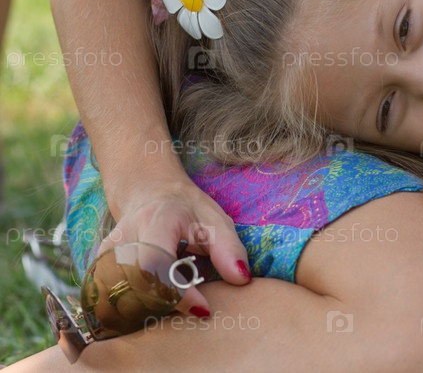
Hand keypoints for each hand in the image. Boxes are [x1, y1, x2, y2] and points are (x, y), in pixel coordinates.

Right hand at [97, 172, 251, 315]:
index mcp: (155, 220)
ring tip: (172, 302)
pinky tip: (153, 305)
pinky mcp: (97, 270)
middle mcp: (123, 238)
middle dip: (164, 306)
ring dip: (146, 312)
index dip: (176, 293)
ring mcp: (104, 255)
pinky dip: (132, 312)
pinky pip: (109, 303)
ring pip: (116, 301)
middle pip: (133, 288)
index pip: (155, 264)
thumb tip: (241, 279)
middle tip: (190, 305)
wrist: (149, 193)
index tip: (203, 309)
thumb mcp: (215, 221)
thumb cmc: (187, 210)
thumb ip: (229, 249)